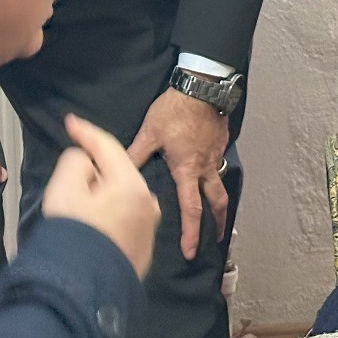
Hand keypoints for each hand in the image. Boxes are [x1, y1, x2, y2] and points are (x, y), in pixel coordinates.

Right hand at [41, 113, 160, 276]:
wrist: (82, 292)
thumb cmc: (73, 237)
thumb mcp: (64, 189)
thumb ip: (76, 162)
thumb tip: (85, 161)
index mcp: (133, 185)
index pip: (108, 148)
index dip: (86, 132)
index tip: (70, 121)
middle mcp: (149, 204)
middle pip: (117, 173)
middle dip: (94, 168)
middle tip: (70, 169)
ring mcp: (149, 229)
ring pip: (122, 196)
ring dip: (102, 192)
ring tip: (78, 201)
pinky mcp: (142, 249)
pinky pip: (124, 218)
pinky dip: (109, 213)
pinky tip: (91, 222)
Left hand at [126, 86, 230, 259]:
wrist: (202, 86)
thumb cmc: (175, 110)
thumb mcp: (150, 132)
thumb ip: (136, 153)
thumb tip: (116, 168)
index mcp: (187, 170)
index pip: (191, 209)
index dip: (191, 233)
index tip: (191, 251)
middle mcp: (205, 167)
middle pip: (216, 201)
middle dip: (217, 223)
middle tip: (217, 239)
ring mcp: (215, 155)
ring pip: (220, 183)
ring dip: (219, 201)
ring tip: (219, 211)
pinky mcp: (220, 142)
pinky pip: (218, 163)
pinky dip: (215, 173)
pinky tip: (208, 170)